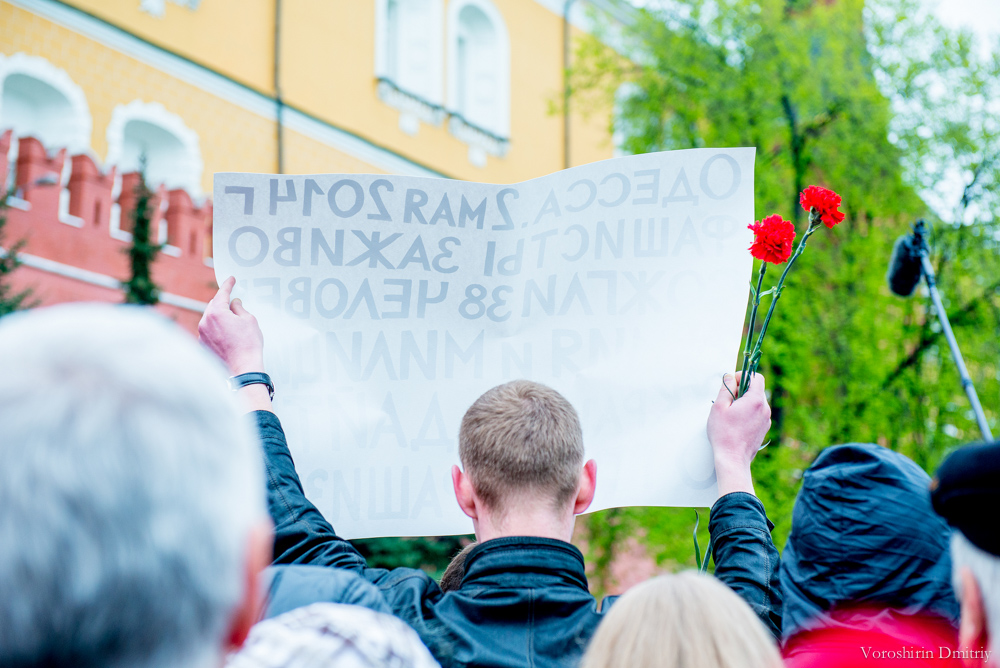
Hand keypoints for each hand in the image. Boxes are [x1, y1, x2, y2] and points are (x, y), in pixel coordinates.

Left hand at [199, 276, 264, 375]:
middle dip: (223, 302)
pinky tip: (227, 333)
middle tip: (233, 301)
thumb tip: (234, 303)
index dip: (228, 285)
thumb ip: (239, 308)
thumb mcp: (249, 320)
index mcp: (216, 313)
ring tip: (233, 320)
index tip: (230, 279)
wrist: (242, 368)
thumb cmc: (248, 344)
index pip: (222, 294)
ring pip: (210, 318)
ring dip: (219, 316)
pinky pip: (208, 330)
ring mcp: (202, 334)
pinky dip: (216, 327)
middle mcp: (205, 321)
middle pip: (213, 305)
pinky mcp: (203, 344)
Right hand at [707, 372, 770, 495]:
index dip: (743, 376)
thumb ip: (726, 388)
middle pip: (756, 389)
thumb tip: (730, 377)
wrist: (733, 459)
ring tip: (731, 414)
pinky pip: (757, 413)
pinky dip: (748, 412)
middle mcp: (765, 409)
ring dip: (744, 402)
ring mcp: (766, 420)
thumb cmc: (724, 434)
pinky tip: (736, 423)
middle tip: (728, 401)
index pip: (756, 377)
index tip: (732, 384)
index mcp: (755, 400)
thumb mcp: (719, 407)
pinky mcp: (764, 428)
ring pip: (756, 402)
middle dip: (742, 390)